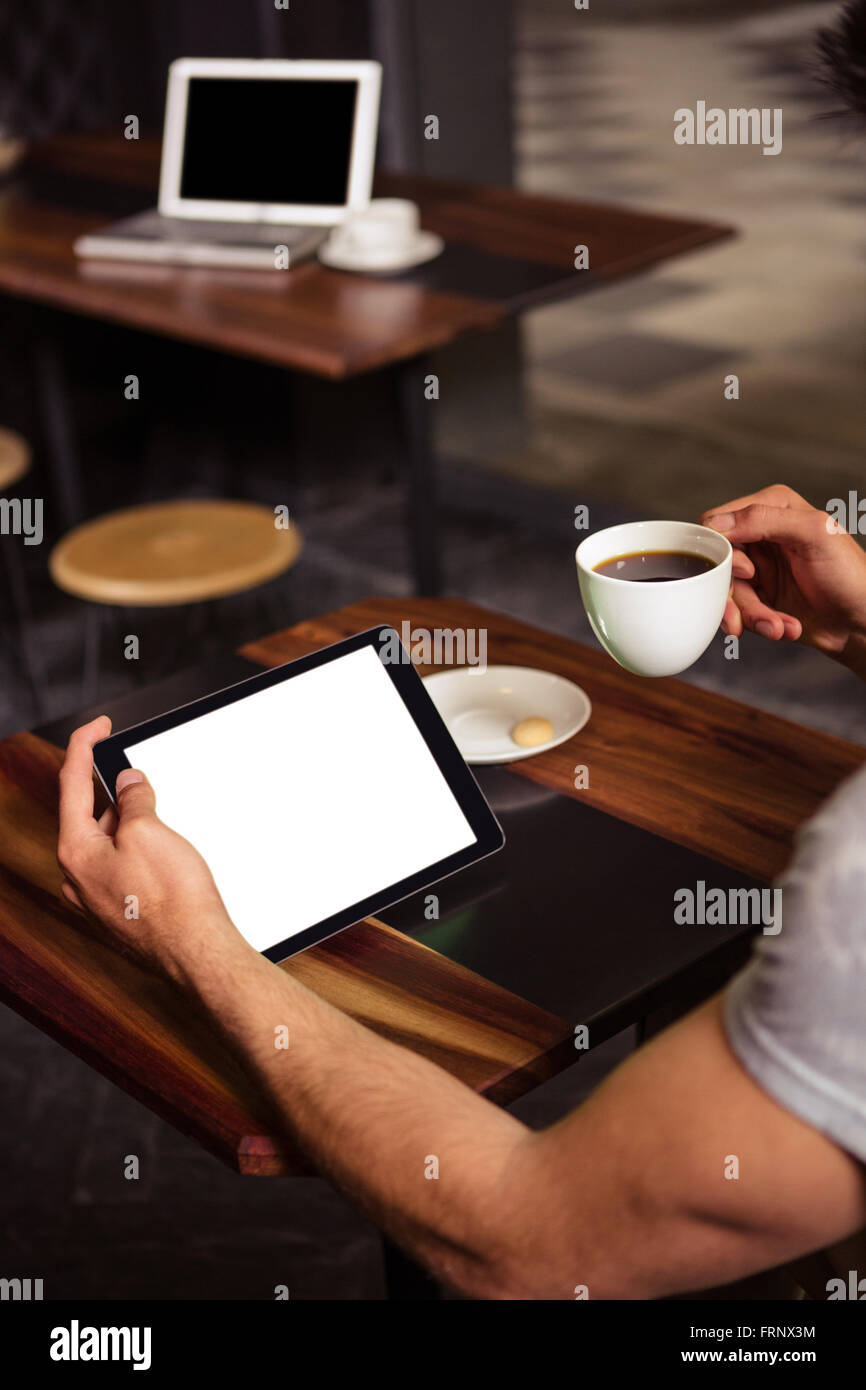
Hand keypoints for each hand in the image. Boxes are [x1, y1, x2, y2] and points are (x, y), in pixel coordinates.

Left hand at [57, 715, 245, 984]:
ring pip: (108, 844)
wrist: (197, 954)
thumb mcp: (149, 831)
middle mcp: (79, 879)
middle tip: (140, 774)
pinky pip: (122, 868)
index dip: (84, 747)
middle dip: (114, 791)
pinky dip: (138, 850)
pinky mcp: (120, 913)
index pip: (72, 785)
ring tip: (163, 820)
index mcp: (76, 852)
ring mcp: (98, 900)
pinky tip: (165, 853)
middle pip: (89, 815)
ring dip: (130, 823)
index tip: (99, 726)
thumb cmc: (174, 901)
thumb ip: (133, 800)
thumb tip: (128, 784)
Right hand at [701, 484, 865, 672]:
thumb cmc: (850, 574)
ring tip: (778, 627)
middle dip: (735, 593)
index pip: (718, 522)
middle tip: (757, 610)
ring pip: (726, 592)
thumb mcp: (813, 534)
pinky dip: (759, 624)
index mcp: (771, 508)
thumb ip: (765, 519)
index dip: (723, 550)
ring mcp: (757, 569)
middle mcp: (760, 536)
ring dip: (752, 615)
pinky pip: (738, 611)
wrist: (861, 623)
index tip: (746, 573)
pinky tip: (783, 628)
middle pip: (717, 562)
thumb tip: (716, 523)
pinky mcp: (757, 597)